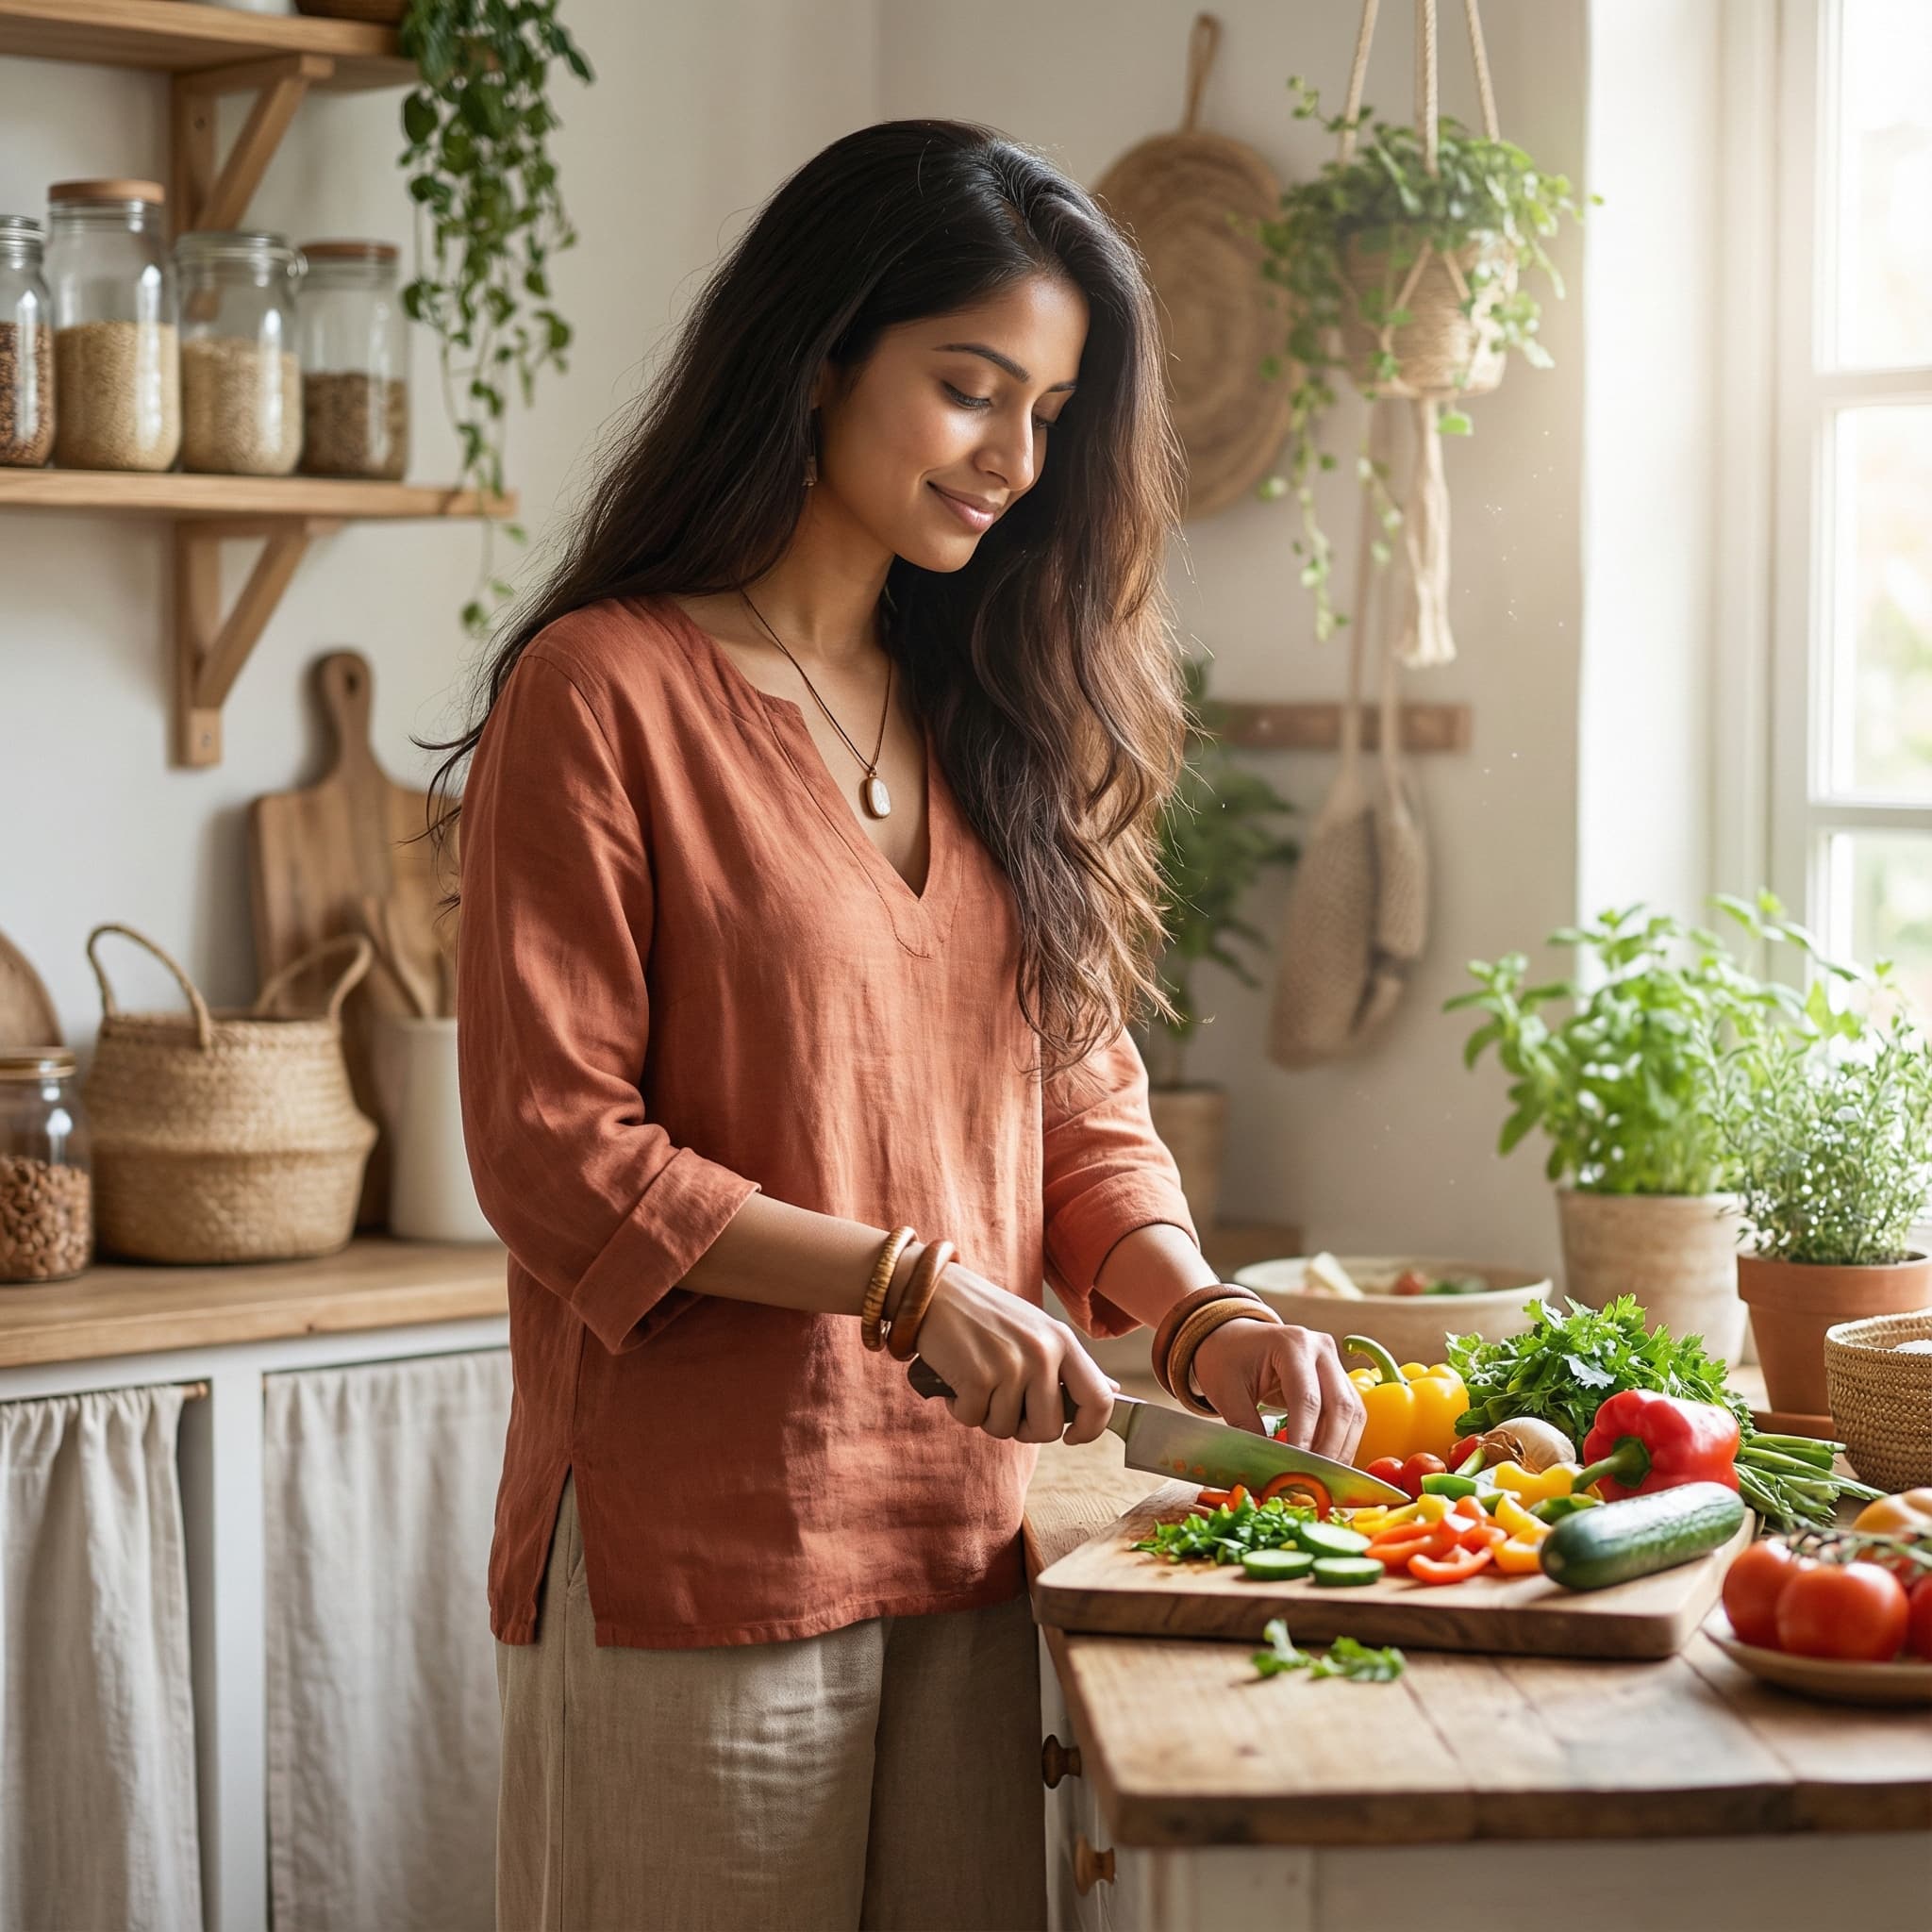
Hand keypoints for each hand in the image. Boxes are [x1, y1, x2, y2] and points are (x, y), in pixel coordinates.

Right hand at [912, 1263, 1114, 1446]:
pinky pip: (974, 1420)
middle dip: (1023, 1428)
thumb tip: (1113, 1392)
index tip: (1071, 1437)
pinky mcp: (978, 1377)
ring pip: (1007, 1429)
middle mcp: (1042, 1352)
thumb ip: (1072, 1364)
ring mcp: (1011, 1365)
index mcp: (1062, 1340)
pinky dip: (961, 1409)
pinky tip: (957, 1380)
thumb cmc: (985, 1315)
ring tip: (977, 1383)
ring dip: (987, 1416)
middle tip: (1003, 1405)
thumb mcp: (1037, 1330)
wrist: (933, 1291)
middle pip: (1049, 1429)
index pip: (1099, 1399)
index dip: (1090, 1429)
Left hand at [1189, 1319, 1365, 1464]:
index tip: (1296, 1468)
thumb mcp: (1226, 1391)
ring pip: (1353, 1412)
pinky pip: (1351, 1413)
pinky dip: (1341, 1440)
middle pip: (1340, 1406)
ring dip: (1341, 1448)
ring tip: (1322, 1476)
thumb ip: (1246, 1426)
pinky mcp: (1338, 1377)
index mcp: (1291, 1343)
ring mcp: (1333, 1361)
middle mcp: (1321, 1348)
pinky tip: (1326, 1461)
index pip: (1307, 1398)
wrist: (1232, 1337)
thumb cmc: (1226, 1358)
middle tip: (1314, 1479)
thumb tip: (1266, 1466)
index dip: (1304, 1438)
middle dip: (1330, 1448)